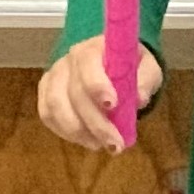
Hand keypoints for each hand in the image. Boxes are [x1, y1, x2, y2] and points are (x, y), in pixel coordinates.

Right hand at [38, 36, 159, 152]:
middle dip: (95, 122)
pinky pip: (47, 115)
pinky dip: (64, 132)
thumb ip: (146, 80)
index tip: (113, 105)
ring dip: (77, 131)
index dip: (97, 86)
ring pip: (55, 106)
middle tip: (115, 144)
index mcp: (93, 48)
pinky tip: (86, 141)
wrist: (111, 62)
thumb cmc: (131, 65)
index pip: (88, 65)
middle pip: (73, 93)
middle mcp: (68, 61)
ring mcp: (53, 77)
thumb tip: (139, 100)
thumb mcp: (148, 67)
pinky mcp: (45, 93)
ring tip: (100, 145)